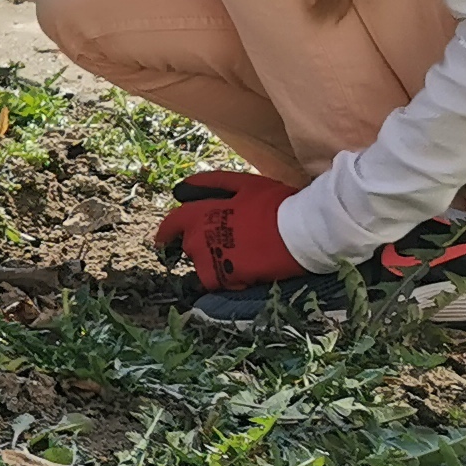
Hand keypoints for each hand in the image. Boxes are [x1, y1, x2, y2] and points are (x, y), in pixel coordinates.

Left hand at [152, 169, 302, 289]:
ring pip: (200, 266)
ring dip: (212, 263)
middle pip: (188, 246)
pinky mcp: (226, 279)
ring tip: (237, 257)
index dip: (165, 231)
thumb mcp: (243, 184)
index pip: (171, 224)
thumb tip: (184, 186)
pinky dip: (225, 278)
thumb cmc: (274, 203)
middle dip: (199, 244)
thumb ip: (211, 183)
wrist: (302, 231)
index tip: (162, 239)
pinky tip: (244, 271)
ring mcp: (211, 261)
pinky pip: (216, 282)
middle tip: (225, 241)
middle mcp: (198, 239)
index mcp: (200, 214)